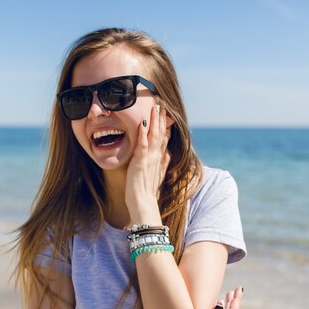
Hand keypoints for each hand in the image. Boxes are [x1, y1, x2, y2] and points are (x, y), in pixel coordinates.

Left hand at [125, 104, 171, 223]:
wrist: (143, 205)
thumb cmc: (147, 192)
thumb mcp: (156, 175)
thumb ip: (162, 163)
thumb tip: (167, 153)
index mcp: (158, 159)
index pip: (163, 138)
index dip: (164, 125)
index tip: (165, 113)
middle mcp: (156, 157)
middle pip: (160, 134)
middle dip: (161, 118)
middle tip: (161, 103)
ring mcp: (149, 159)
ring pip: (154, 136)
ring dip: (154, 121)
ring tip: (155, 107)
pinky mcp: (140, 163)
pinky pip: (142, 145)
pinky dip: (142, 133)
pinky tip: (142, 122)